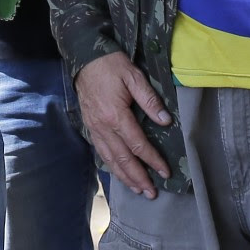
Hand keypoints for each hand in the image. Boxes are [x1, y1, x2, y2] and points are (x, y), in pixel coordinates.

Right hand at [73, 51, 172, 197]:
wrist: (84, 57)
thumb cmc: (111, 65)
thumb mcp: (134, 77)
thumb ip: (150, 100)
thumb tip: (165, 121)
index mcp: (115, 115)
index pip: (137, 144)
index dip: (152, 160)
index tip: (164, 172)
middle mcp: (103, 126)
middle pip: (122, 158)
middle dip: (137, 177)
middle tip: (151, 193)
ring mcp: (94, 127)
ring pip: (109, 158)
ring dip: (123, 176)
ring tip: (137, 189)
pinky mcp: (89, 125)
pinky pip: (100, 150)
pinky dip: (111, 164)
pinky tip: (118, 171)